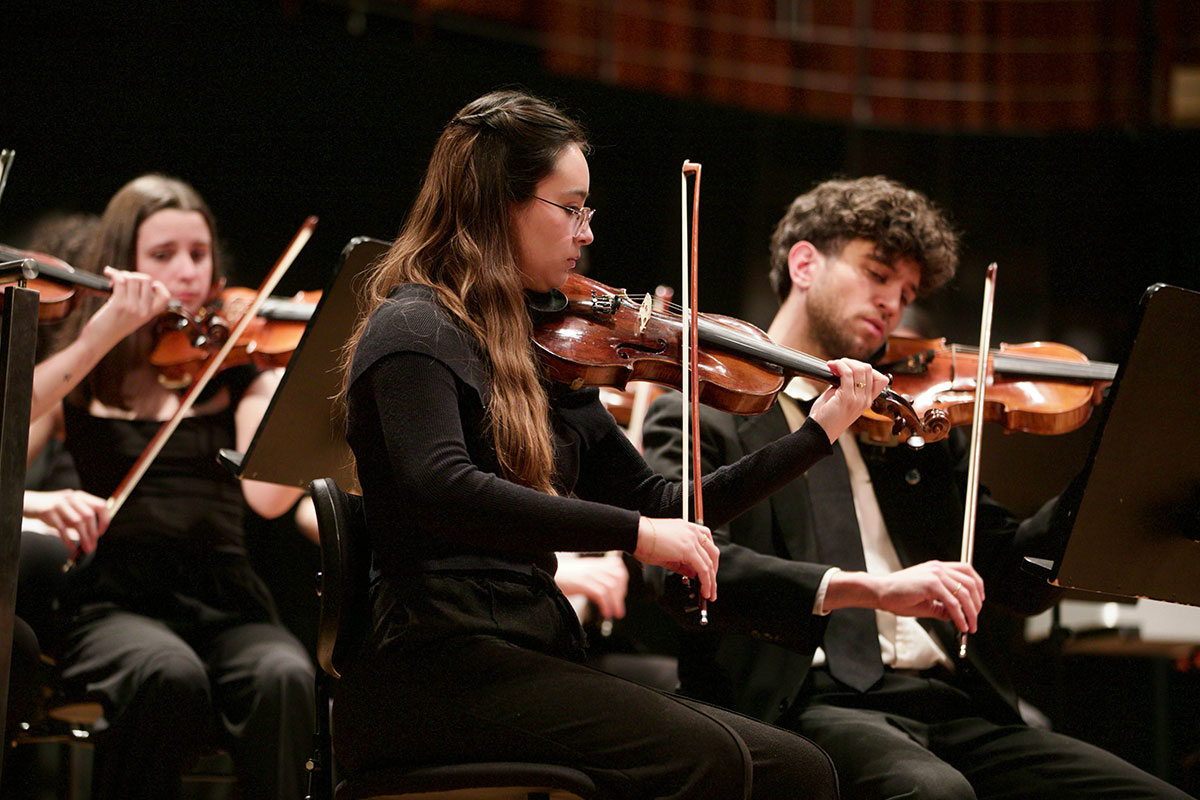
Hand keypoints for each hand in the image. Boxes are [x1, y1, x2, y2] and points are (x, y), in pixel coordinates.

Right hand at [22, 488, 109, 555]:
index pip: (100, 505)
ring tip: (86, 548)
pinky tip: (71, 547)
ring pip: (78, 522)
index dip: (104, 520)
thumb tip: (93, 536)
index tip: (101, 533)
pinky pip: (62, 528)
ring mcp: (60, 503)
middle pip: (89, 516)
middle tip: (93, 546)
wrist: (29, 502)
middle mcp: (71, 497)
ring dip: (84, 537)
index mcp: (80, 496)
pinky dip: (68, 539)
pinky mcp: (48, 511)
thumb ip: (81, 518)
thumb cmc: (52, 509)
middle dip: (93, 533)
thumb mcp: (69, 509)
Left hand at [83, 267, 171, 346]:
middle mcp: (144, 311)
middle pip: (146, 280)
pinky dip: (113, 274)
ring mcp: (133, 308)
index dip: (159, 287)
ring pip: (132, 278)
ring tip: (113, 281)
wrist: (99, 340)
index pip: (165, 297)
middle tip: (122, 281)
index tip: (148, 286)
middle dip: (133, 275)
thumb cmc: (112, 326)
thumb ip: (139, 303)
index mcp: (149, 314)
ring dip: (121, 274)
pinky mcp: (119, 305)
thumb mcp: (132, 317)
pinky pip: (120, 280)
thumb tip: (134, 278)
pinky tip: (108, 273)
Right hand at [555, 552, 628, 619]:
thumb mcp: (584, 572)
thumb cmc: (564, 576)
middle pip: (618, 577)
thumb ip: (598, 576)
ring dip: (615, 603)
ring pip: (611, 586)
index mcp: (596, 562)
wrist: (546, 573)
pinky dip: (606, 605)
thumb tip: (611, 591)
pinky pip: (601, 593)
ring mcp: (588, 573)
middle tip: (618, 607)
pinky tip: (605, 612)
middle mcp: (594, 566)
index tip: (620, 595)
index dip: (623, 583)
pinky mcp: (582, 582)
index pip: (619, 568)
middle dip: (620, 594)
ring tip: (614, 613)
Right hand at [633, 517, 718, 602]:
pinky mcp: (689, 550)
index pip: (707, 543)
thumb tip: (693, 574)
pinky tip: (704, 590)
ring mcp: (692, 539)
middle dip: (714, 571)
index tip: (709, 572)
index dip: (710, 559)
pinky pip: (703, 569)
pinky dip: (706, 582)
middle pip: (713, 553)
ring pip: (710, 562)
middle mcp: (692, 531)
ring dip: (711, 580)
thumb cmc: (644, 541)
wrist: (635, 534)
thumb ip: (682, 563)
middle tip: (711, 585)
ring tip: (710, 593)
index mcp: (687, 528)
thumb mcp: (667, 553)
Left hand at [808, 358, 890, 442]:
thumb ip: (846, 385)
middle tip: (839, 365)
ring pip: (859, 369)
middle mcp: (865, 400)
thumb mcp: (841, 399)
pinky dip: (839, 366)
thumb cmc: (827, 417)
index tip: (850, 368)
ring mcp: (857, 400)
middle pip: (869, 370)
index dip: (865, 368)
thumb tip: (843, 370)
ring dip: (845, 362)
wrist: (819, 433)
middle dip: (852, 362)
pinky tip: (831, 366)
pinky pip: (847, 374)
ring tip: (834, 365)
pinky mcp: (846, 398)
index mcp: (866, 401)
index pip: (880, 379)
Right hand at [827, 560, 984, 633]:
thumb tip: (957, 616)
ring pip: (964, 593)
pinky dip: (960, 616)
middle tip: (975, 619)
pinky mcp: (930, 584)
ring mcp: (935, 574)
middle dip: (977, 604)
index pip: (967, 571)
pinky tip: (960, 625)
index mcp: (937, 568)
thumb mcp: (926, 601)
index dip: (978, 587)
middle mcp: (938, 568)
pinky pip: (952, 603)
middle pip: (970, 582)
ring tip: (970, 626)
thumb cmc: (897, 595)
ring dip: (971, 613)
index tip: (979, 602)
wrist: (879, 592)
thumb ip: (942, 607)